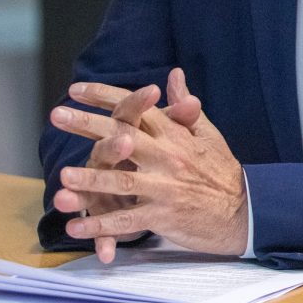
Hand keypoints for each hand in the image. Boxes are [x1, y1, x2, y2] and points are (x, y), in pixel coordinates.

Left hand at [48, 70, 246, 261]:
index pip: (137, 109)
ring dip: (91, 179)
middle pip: (123, 137)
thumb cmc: (223, 172)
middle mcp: (168, 158)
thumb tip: (173, 75)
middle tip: (58, 115)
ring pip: (122, 181)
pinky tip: (76, 227)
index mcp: (176, 136)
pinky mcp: (164, 216)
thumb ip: (184, 108)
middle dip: (88, 126)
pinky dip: (100, 226)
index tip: (77, 89)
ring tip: (62, 177)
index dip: (106, 97)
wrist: (245, 211)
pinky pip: (127, 221)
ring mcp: (165, 188)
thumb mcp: (208, 134)